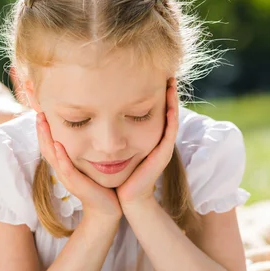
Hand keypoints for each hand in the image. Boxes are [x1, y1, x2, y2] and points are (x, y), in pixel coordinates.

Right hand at [36, 112, 121, 220]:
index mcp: (65, 164)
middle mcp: (63, 170)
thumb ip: (86, 149)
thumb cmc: (101, 184)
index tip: (42, 110)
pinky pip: (66, 169)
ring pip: (52, 156)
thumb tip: (90, 128)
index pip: (50, 143)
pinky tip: (58, 145)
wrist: (108, 208)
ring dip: (46, 138)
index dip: (44, 128)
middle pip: (46, 147)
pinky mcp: (77, 185)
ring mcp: (68, 178)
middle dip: (42, 129)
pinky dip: (61, 157)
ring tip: (42, 122)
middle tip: (38, 111)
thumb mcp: (90, 163)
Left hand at [116, 77, 178, 207]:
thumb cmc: (117, 175)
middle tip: (167, 72)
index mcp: (146, 136)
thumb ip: (110, 132)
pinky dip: (171, 117)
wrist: (126, 197)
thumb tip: (97, 112)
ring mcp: (162, 147)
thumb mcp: (114, 148)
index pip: (153, 109)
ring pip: (171, 118)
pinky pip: (170, 132)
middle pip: (165, 110)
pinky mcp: (163, 154)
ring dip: (172, 101)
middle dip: (167, 92)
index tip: (152, 74)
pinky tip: (170, 104)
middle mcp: (157, 139)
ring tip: (171, 82)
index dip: (154, 93)